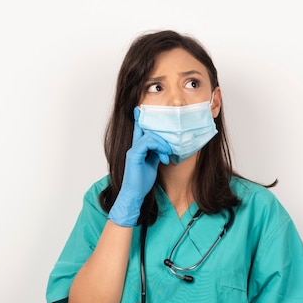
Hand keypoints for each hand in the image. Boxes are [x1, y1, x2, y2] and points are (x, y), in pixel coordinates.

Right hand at [108, 110, 170, 226]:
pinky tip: (163, 157)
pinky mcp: (134, 155)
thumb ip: (157, 153)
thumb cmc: (142, 181)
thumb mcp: (153, 164)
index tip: (141, 109)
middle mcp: (134, 146)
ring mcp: (133, 150)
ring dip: (163, 144)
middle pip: (146, 129)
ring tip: (167, 155)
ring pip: (150, 135)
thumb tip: (165, 147)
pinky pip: (147, 142)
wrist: (134, 194)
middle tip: (169, 148)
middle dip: (160, 133)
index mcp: (138, 148)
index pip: (140, 129)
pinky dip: (158, 147)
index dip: (140, 119)